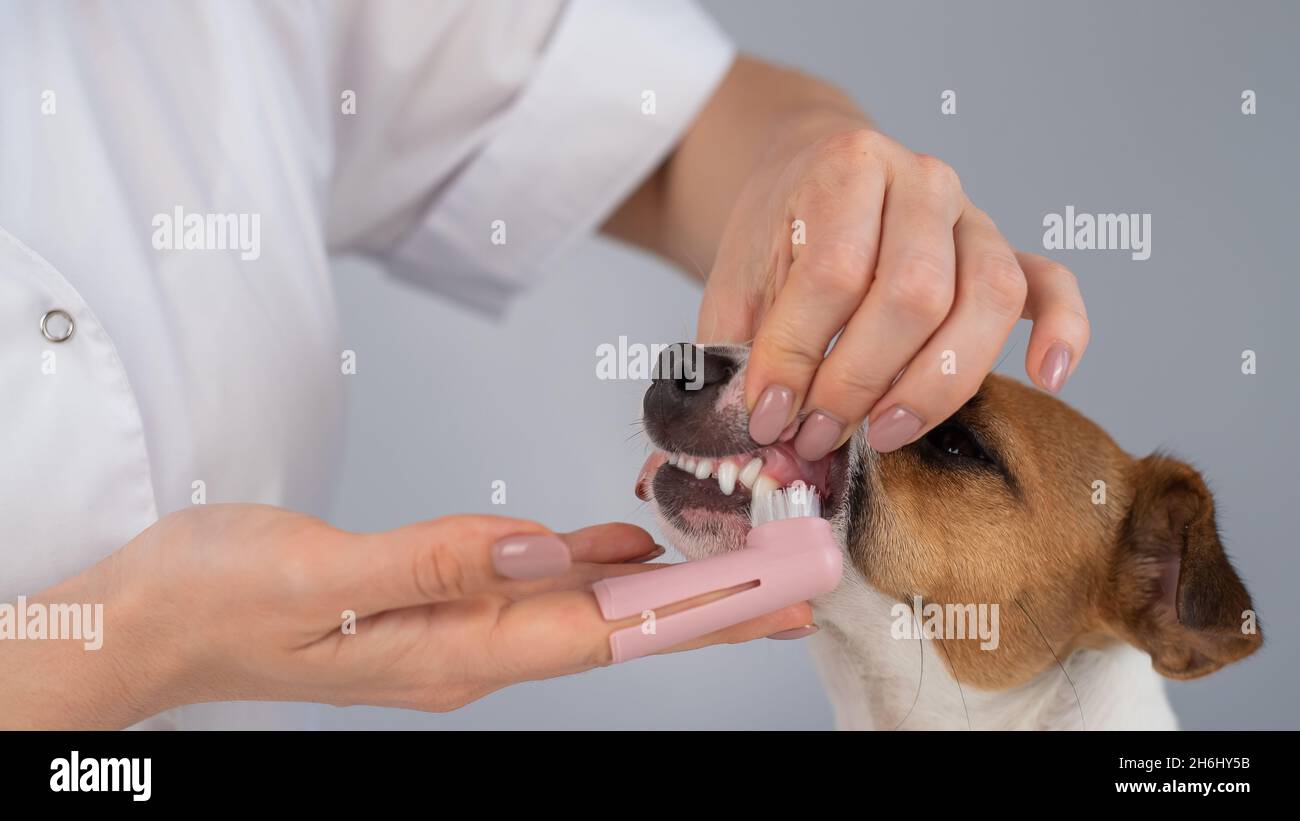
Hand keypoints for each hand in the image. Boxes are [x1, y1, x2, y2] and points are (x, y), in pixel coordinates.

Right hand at [3, 504, 810, 726]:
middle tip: (802, 576)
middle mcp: (477, 645)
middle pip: (626, 624)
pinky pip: (545, 581)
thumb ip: (435, 564)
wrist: (155, 619)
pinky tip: (629, 543)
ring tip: (747, 558)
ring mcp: (462, 625)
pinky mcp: (442, 596)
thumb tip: (544, 544)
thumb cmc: (223, 599)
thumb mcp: (322, 579)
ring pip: (596, 602)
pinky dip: (600, 563)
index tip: (784, 592)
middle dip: (719, 603)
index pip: (613, 631)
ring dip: (673, 584)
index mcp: (461, 648)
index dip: (705, 610)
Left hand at [698, 125, 1089, 457]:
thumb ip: (740, 352)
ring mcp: (974, 216)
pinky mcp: (1006, 251)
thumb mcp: (736, 282)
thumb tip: (737, 440)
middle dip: (861, 380)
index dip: (797, 357)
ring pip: (988, 299)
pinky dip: (1063, 330)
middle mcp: (922, 181)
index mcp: (847, 167)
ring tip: (884, 433)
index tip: (767, 415)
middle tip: (819, 433)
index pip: (833, 273)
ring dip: (936, 382)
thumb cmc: (776, 237)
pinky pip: (1054, 285)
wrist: (812, 175)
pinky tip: (1045, 376)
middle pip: (915, 292)